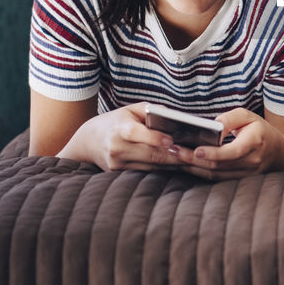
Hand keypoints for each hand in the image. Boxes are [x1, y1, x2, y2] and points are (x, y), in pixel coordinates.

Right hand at [57, 103, 183, 170]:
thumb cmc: (117, 121)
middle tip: (193, 155)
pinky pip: (148, 171)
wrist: (90, 141)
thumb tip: (174, 116)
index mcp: (119, 129)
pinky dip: (166, 169)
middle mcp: (117, 148)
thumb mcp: (131, 110)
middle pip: (149, 154)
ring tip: (193, 162)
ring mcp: (119, 164)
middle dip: (173, 156)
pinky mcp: (122, 174)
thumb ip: (151, 110)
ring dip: (174, 165)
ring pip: (152, 166)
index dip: (153, 137)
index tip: (171, 140)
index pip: (135, 133)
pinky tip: (182, 167)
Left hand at [172, 108, 283, 179]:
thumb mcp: (248, 116)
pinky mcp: (238, 181)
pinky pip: (216, 179)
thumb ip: (229, 119)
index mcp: (255, 142)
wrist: (277, 153)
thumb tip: (212, 126)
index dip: (213, 153)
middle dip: (194, 159)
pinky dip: (200, 173)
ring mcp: (246, 174)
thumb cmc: (260, 130)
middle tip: (174, 150)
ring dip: (193, 167)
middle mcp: (251, 162)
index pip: (232, 152)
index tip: (196, 150)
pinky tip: (186, 164)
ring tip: (175, 156)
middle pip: (218, 165)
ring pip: (215, 174)